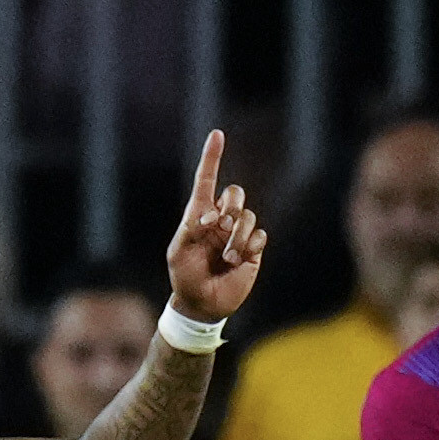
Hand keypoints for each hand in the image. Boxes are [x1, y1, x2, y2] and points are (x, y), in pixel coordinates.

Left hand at [164, 131, 265, 326]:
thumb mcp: (178, 253)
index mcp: (199, 216)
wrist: (203, 305)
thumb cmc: (185, 278)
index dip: (212, 157)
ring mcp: (238, 233)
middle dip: (229, 207)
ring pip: (248, 216)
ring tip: (226, 259)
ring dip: (237, 237)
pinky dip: (249, 246)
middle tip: (218, 228)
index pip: (206, 181)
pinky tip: (239, 261)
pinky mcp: (253, 248)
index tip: (217, 134)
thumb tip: (212, 214)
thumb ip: (190, 229)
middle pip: (235, 193)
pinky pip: (260, 235)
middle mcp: (221, 220)